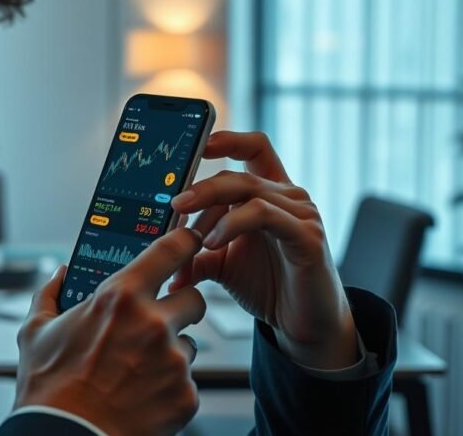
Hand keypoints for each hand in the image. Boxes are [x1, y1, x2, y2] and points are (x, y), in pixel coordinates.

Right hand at [15, 228, 206, 435]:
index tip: (190, 238)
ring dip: (171, 353)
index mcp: (120, 297)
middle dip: (180, 307)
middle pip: (194, 299)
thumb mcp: (35, 331)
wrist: (65, 435)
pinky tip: (141, 396)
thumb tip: (59, 273)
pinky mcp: (185, 396)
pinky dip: (169, 389)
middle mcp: (153, 323)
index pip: (171, 250)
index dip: (186, 239)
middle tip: (157, 322)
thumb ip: (50, 293)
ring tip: (136, 371)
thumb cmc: (47, 385)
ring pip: (190, 345)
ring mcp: (174, 361)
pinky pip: (187, 383)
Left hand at [169, 131, 358, 369]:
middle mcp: (288, 197)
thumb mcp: (220, 262)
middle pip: (238, 174)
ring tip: (189, 236)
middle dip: (200, 187)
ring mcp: (300, 214)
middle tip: (173, 204)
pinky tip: (213, 243)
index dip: (227, 139)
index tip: (196, 144)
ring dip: (210, 211)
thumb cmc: (267, 285)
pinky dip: (232, 224)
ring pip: (248, 191)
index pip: (253, 148)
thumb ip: (192, 249)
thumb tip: (155, 250)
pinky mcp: (307, 236)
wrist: (303, 324)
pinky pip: (263, 215)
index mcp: (268, 194)